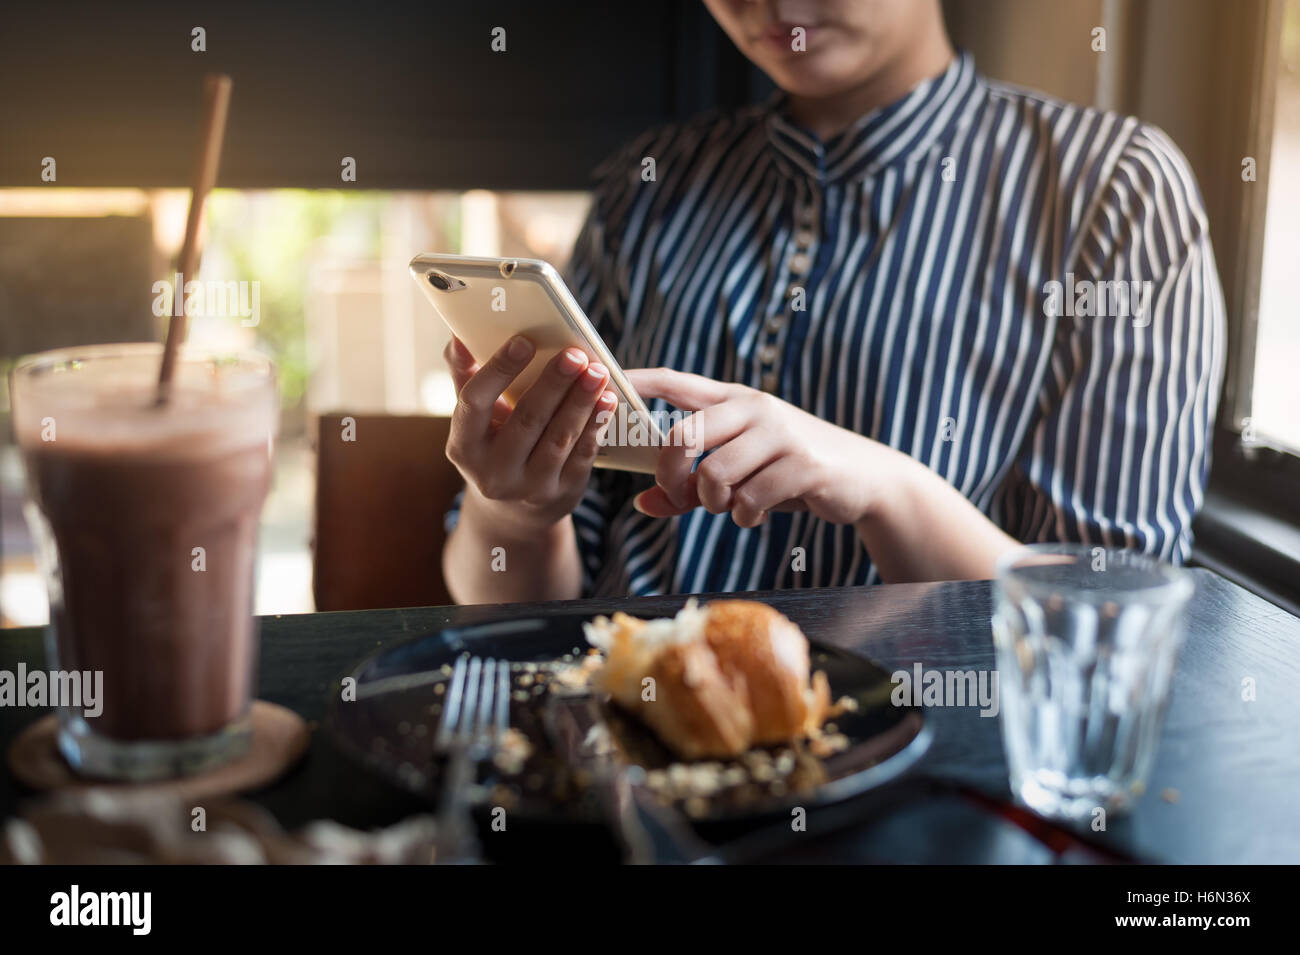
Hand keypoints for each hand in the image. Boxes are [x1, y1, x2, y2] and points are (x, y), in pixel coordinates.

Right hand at [444, 335, 616, 531]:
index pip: (476, 402)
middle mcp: (492, 472)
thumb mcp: (474, 419)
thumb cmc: (492, 446)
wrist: (512, 511)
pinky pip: (582, 455)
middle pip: (527, 419)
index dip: (499, 369)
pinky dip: (596, 425)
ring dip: (581, 402)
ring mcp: (529, 487)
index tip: (524, 340)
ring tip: (597, 372)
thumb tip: (458, 334)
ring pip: (559, 438)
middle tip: (574, 354)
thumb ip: (466, 375)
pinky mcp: (562, 493)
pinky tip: (608, 400)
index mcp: (463, 446)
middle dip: (554, 383)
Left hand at [626, 368, 900, 527]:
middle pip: (684, 435)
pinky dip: (744, 516)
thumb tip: (642, 504)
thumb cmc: (789, 473)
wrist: (863, 479)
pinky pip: (750, 499)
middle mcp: (753, 409)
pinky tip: (757, 513)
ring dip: (714, 503)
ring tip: (731, 505)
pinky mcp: (803, 465)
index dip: (637, 382)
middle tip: (679, 494)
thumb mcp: (739, 475)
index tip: (604, 379)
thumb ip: (690, 489)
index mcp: (733, 401)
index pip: (675, 382)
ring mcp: (779, 435)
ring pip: (715, 475)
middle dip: (671, 474)